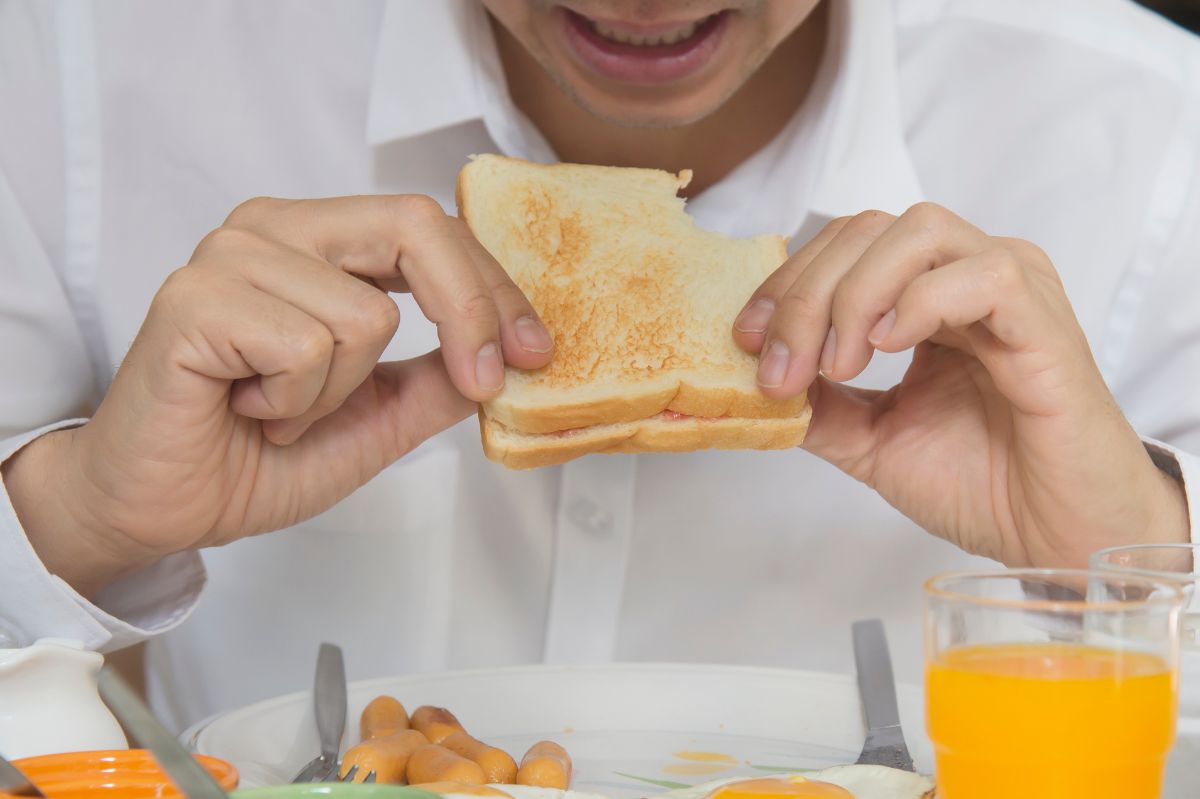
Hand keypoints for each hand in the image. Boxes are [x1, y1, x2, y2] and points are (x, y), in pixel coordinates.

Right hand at [4, 195, 553, 594]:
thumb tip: (509, 357)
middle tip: (481, 380)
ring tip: (281, 410)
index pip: (432, 230)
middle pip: (415, 227)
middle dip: (469, 312)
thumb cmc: (254, 456)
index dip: (496, 290)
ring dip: (339, 393)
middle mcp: (276, 230)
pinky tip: (247, 409)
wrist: (160, 506)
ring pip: (366, 314)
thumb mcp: (378, 421)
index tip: (534, 353)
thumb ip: (438, 383)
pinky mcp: (196, 298)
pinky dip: (294, 404)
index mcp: (320, 242)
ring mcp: (231, 256)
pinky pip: (307, 346)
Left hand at [733, 204, 1188, 567]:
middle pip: (867, 231)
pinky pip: (984, 275)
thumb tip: (753, 379)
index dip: (785, 284)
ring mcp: (1011, 292)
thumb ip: (817, 403)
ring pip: (918, 231)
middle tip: (782, 368)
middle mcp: (965, 278)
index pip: (843, 248)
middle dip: (806, 294)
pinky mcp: (1046, 323)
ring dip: (856, 294)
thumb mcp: (870, 440)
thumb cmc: (981, 485)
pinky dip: (922, 302)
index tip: (745, 340)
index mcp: (926, 296)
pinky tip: (890, 348)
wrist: (1053, 540)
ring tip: (840, 365)